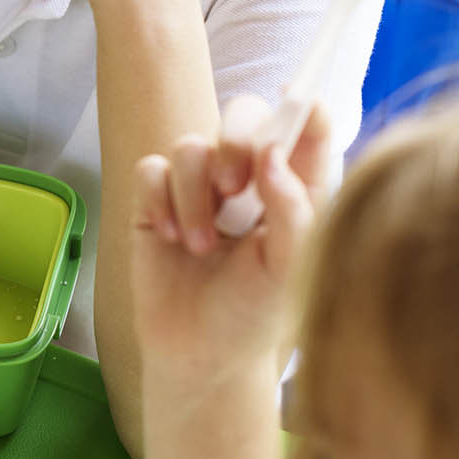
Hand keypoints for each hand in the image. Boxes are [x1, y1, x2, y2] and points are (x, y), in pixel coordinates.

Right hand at [131, 97, 329, 380]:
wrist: (197, 352)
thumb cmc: (253, 314)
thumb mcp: (289, 268)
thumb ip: (293, 208)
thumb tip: (272, 155)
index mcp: (295, 186)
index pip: (306, 124)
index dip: (302, 106)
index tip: (294, 107)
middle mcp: (249, 177)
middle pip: (242, 114)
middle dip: (235, 141)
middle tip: (234, 186)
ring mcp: (200, 186)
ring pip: (190, 144)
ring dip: (193, 196)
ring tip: (201, 246)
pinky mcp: (157, 200)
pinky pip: (151, 169)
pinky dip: (159, 202)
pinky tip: (170, 239)